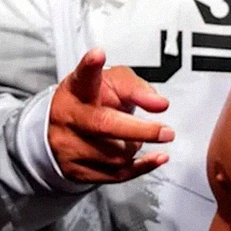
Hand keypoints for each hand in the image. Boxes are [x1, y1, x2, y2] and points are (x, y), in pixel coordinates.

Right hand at [48, 48, 173, 183]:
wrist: (63, 128)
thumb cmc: (93, 100)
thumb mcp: (112, 84)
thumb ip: (137, 88)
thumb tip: (160, 104)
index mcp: (77, 89)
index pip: (84, 76)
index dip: (91, 66)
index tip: (98, 54)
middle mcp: (69, 116)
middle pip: (105, 124)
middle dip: (140, 130)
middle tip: (166, 131)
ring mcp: (69, 145)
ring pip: (115, 154)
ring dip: (135, 146)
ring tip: (135, 137)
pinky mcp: (75, 170)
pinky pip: (116, 175)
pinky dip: (140, 167)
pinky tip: (155, 158)